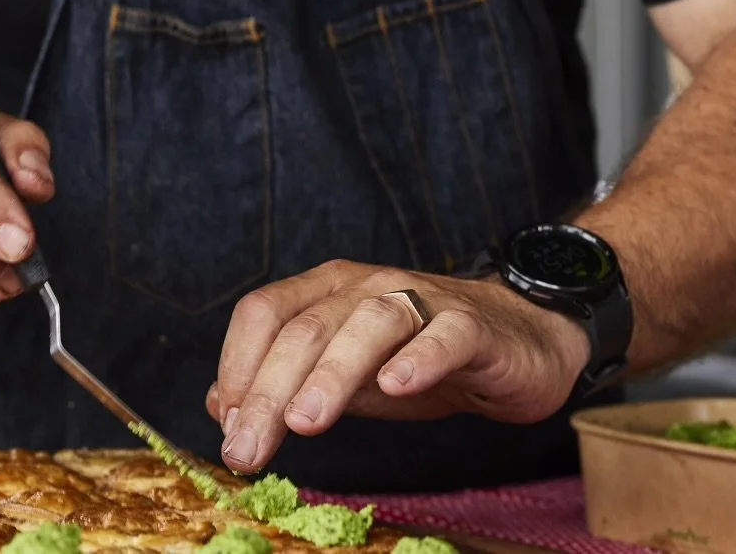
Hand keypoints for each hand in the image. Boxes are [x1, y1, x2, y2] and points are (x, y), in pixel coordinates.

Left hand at [207, 260, 591, 473]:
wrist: (514, 343)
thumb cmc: (416, 357)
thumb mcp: (343, 376)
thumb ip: (286, 383)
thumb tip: (221, 407)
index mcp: (326, 290)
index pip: (264, 312)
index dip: (238, 365)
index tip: (227, 426)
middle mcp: (366, 285)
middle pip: (307, 327)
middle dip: (270, 389)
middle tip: (248, 449)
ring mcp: (421, 299)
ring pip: (369, 324)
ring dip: (333, 371)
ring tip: (306, 421)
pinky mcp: (472, 326)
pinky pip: (444, 335)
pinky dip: (419, 358)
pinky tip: (397, 387)